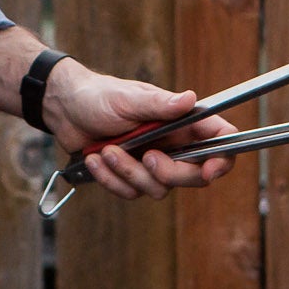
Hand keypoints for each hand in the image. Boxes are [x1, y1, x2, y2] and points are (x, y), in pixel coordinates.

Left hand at [44, 60, 235, 200]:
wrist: (65, 109)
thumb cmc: (100, 96)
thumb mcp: (128, 98)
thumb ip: (160, 105)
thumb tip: (190, 100)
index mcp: (181, 121)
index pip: (219, 139)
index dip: (222, 158)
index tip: (209, 170)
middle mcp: (173, 143)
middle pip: (193, 175)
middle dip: (170, 173)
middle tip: (147, 157)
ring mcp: (152, 162)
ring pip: (159, 188)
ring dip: (130, 173)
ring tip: (107, 151)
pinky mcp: (131, 176)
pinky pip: (131, 192)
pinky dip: (111, 179)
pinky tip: (96, 159)